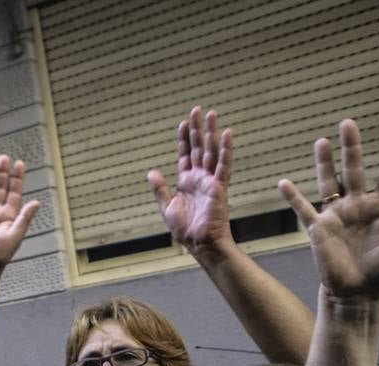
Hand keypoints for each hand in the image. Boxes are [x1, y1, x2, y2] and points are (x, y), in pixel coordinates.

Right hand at [0, 155, 37, 272]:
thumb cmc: (0, 255)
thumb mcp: (16, 235)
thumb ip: (24, 218)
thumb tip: (36, 202)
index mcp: (9, 216)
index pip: (14, 192)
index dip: (17, 178)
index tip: (19, 164)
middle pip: (0, 188)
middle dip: (2, 173)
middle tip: (4, 158)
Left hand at [148, 107, 233, 255]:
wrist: (198, 243)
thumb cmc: (185, 229)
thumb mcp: (167, 207)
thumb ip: (160, 188)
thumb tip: (151, 172)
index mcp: (186, 181)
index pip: (185, 154)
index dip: (184, 139)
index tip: (184, 123)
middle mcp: (199, 177)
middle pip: (198, 148)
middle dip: (198, 129)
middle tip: (198, 110)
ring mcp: (210, 180)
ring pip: (211, 151)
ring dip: (211, 133)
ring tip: (213, 114)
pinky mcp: (219, 186)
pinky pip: (223, 165)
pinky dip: (225, 150)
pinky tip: (227, 134)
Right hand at [278, 120, 378, 302]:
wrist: (358, 294)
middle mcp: (359, 205)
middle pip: (355, 169)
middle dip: (352, 146)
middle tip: (348, 122)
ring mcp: (338, 216)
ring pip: (329, 183)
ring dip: (324, 163)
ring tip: (321, 142)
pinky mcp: (318, 230)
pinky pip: (303, 211)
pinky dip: (293, 198)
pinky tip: (283, 183)